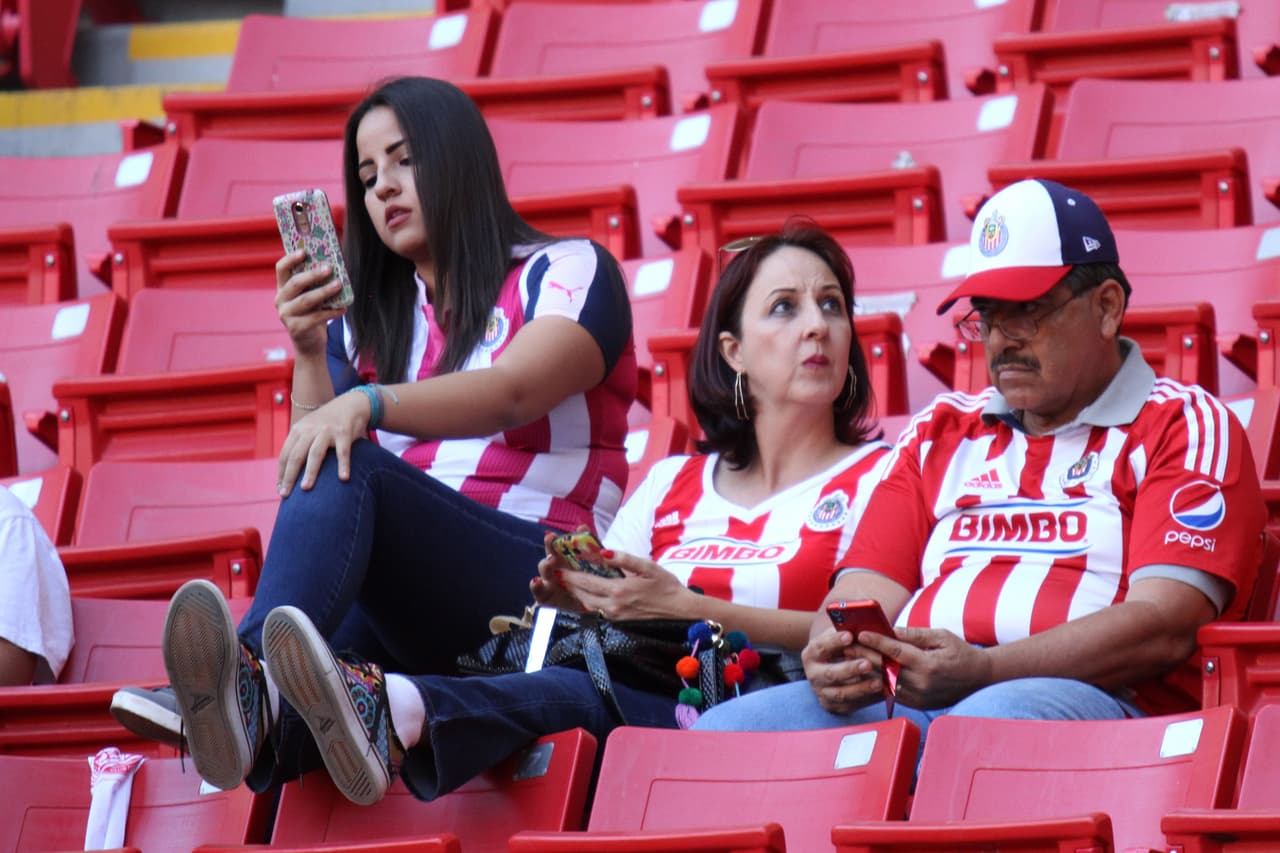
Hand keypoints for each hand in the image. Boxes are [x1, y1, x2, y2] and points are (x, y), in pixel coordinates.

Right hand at [276, 250, 346, 357]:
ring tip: (339, 285)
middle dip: (313, 274)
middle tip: (329, 268)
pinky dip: (332, 312)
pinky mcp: (296, 328)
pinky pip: (316, 317)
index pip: (281, 269)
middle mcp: (280, 300)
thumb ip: (316, 284)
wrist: (309, 343)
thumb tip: (334, 266)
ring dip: (324, 291)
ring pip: (306, 300)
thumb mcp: (311, 296)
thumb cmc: (312, 314)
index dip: (291, 259)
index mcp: (282, 288)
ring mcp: (286, 315)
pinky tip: (343, 308)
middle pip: (295, 283)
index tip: (305, 251)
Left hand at [276, 389, 370, 495]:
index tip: (280, 489)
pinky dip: (343, 465)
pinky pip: (343, 452)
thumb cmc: (328, 423)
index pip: (285, 454)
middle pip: (296, 455)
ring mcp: (327, 431)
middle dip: (289, 476)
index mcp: (298, 430)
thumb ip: (299, 445)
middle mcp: (310, 429)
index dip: (282, 473)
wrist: (350, 404)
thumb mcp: (309, 429)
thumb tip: (289, 473)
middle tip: (285, 494)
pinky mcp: (344, 432)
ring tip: (305, 488)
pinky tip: (343, 478)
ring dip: (310, 472)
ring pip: (315, 453)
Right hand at [530, 531, 586, 610]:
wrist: (585, 610)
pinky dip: (535, 586)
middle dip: (548, 550)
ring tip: (548, 562)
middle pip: (548, 557)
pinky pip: (538, 591)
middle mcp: (554, 570)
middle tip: (551, 547)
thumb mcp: (590, 565)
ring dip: (544, 566)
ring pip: (543, 572)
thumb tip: (582, 525)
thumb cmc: (586, 584)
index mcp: (564, 560)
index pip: (556, 547)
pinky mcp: (544, 598)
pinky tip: (536, 581)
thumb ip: (587, 546)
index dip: (552, 540)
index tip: (551, 535)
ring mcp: (548, 583)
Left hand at [543, 535, 692, 620]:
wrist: (681, 611)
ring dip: (577, 594)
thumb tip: (604, 553)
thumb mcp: (648, 567)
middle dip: (570, 585)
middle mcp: (613, 606)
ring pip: (589, 605)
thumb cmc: (667, 586)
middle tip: (559, 574)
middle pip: (583, 595)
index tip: (558, 569)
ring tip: (570, 583)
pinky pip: (598, 611)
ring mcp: (615, 616)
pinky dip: (589, 602)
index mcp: (618, 590)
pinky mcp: (619, 622)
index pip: (587, 582)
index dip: (570, 576)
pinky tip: (587, 595)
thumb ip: (625, 559)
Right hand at [801, 626, 881, 713]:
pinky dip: (867, 700)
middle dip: (850, 669)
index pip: (821, 646)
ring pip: (842, 693)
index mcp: (812, 653)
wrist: (832, 668)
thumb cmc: (841, 647)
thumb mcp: (840, 637)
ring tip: (879, 682)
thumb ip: (849, 632)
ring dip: (861, 688)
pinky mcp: (834, 706)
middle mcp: (813, 674)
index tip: (850, 636)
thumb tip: (868, 625)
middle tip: (867, 663)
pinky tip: (881, 693)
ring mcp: (822, 692)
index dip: (835, 641)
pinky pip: (851, 705)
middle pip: (830, 673)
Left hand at [858, 626, 992, 709]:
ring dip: (867, 671)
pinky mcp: (918, 704)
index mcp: (929, 665)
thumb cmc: (962, 653)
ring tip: (849, 659)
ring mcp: (919, 697)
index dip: (877, 642)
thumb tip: (891, 629)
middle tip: (845, 646)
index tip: (861, 633)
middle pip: (886, 669)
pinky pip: (893, 693)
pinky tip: (864, 673)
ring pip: (886, 683)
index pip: (897, 652)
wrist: (980, 679)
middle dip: (865, 656)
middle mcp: (922, 684)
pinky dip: (878, 683)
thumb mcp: (941, 637)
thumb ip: (915, 634)